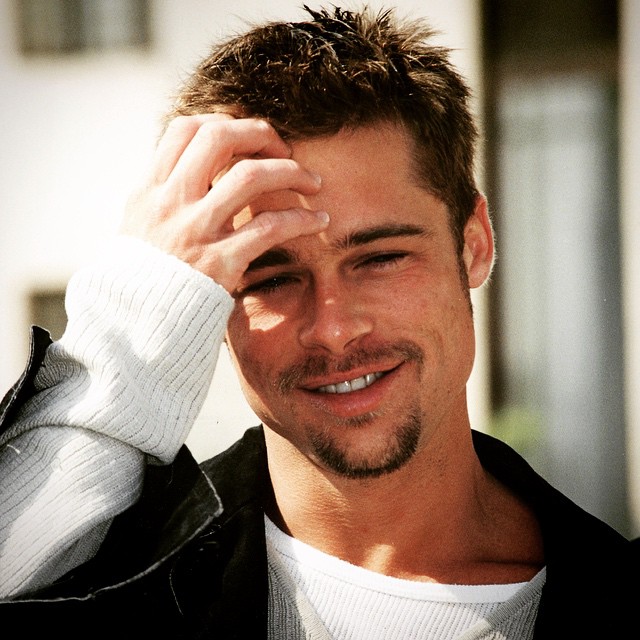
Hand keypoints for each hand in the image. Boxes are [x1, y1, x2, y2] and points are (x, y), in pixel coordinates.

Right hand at [120, 114, 327, 291]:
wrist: (137, 326)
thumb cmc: (145, 278)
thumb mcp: (139, 227)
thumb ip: (165, 196)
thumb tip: (196, 168)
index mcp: (150, 191)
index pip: (185, 129)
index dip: (223, 121)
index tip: (248, 137)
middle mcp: (171, 203)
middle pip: (219, 138)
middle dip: (260, 134)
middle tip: (285, 150)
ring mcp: (195, 231)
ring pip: (250, 176)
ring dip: (291, 172)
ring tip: (314, 182)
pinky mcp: (220, 263)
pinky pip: (271, 228)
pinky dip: (302, 220)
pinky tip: (319, 221)